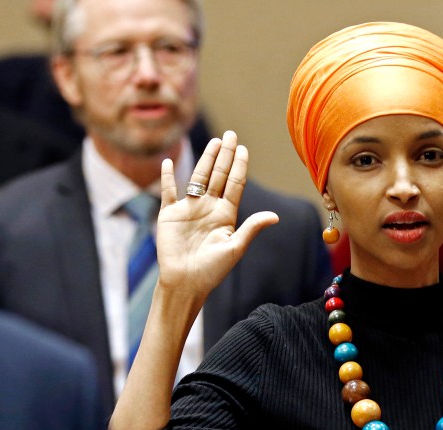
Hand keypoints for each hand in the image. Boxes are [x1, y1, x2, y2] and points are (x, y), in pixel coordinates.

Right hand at [156, 130, 278, 309]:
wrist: (185, 283)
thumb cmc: (212, 270)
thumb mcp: (235, 247)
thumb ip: (252, 228)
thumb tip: (275, 216)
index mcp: (226, 214)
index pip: (235, 184)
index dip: (240, 166)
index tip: (244, 149)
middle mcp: (209, 207)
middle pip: (219, 175)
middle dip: (226, 155)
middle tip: (231, 134)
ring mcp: (189, 209)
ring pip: (198, 177)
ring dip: (205, 160)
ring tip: (215, 142)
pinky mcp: (170, 215)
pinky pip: (168, 192)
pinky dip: (168, 177)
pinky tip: (169, 162)